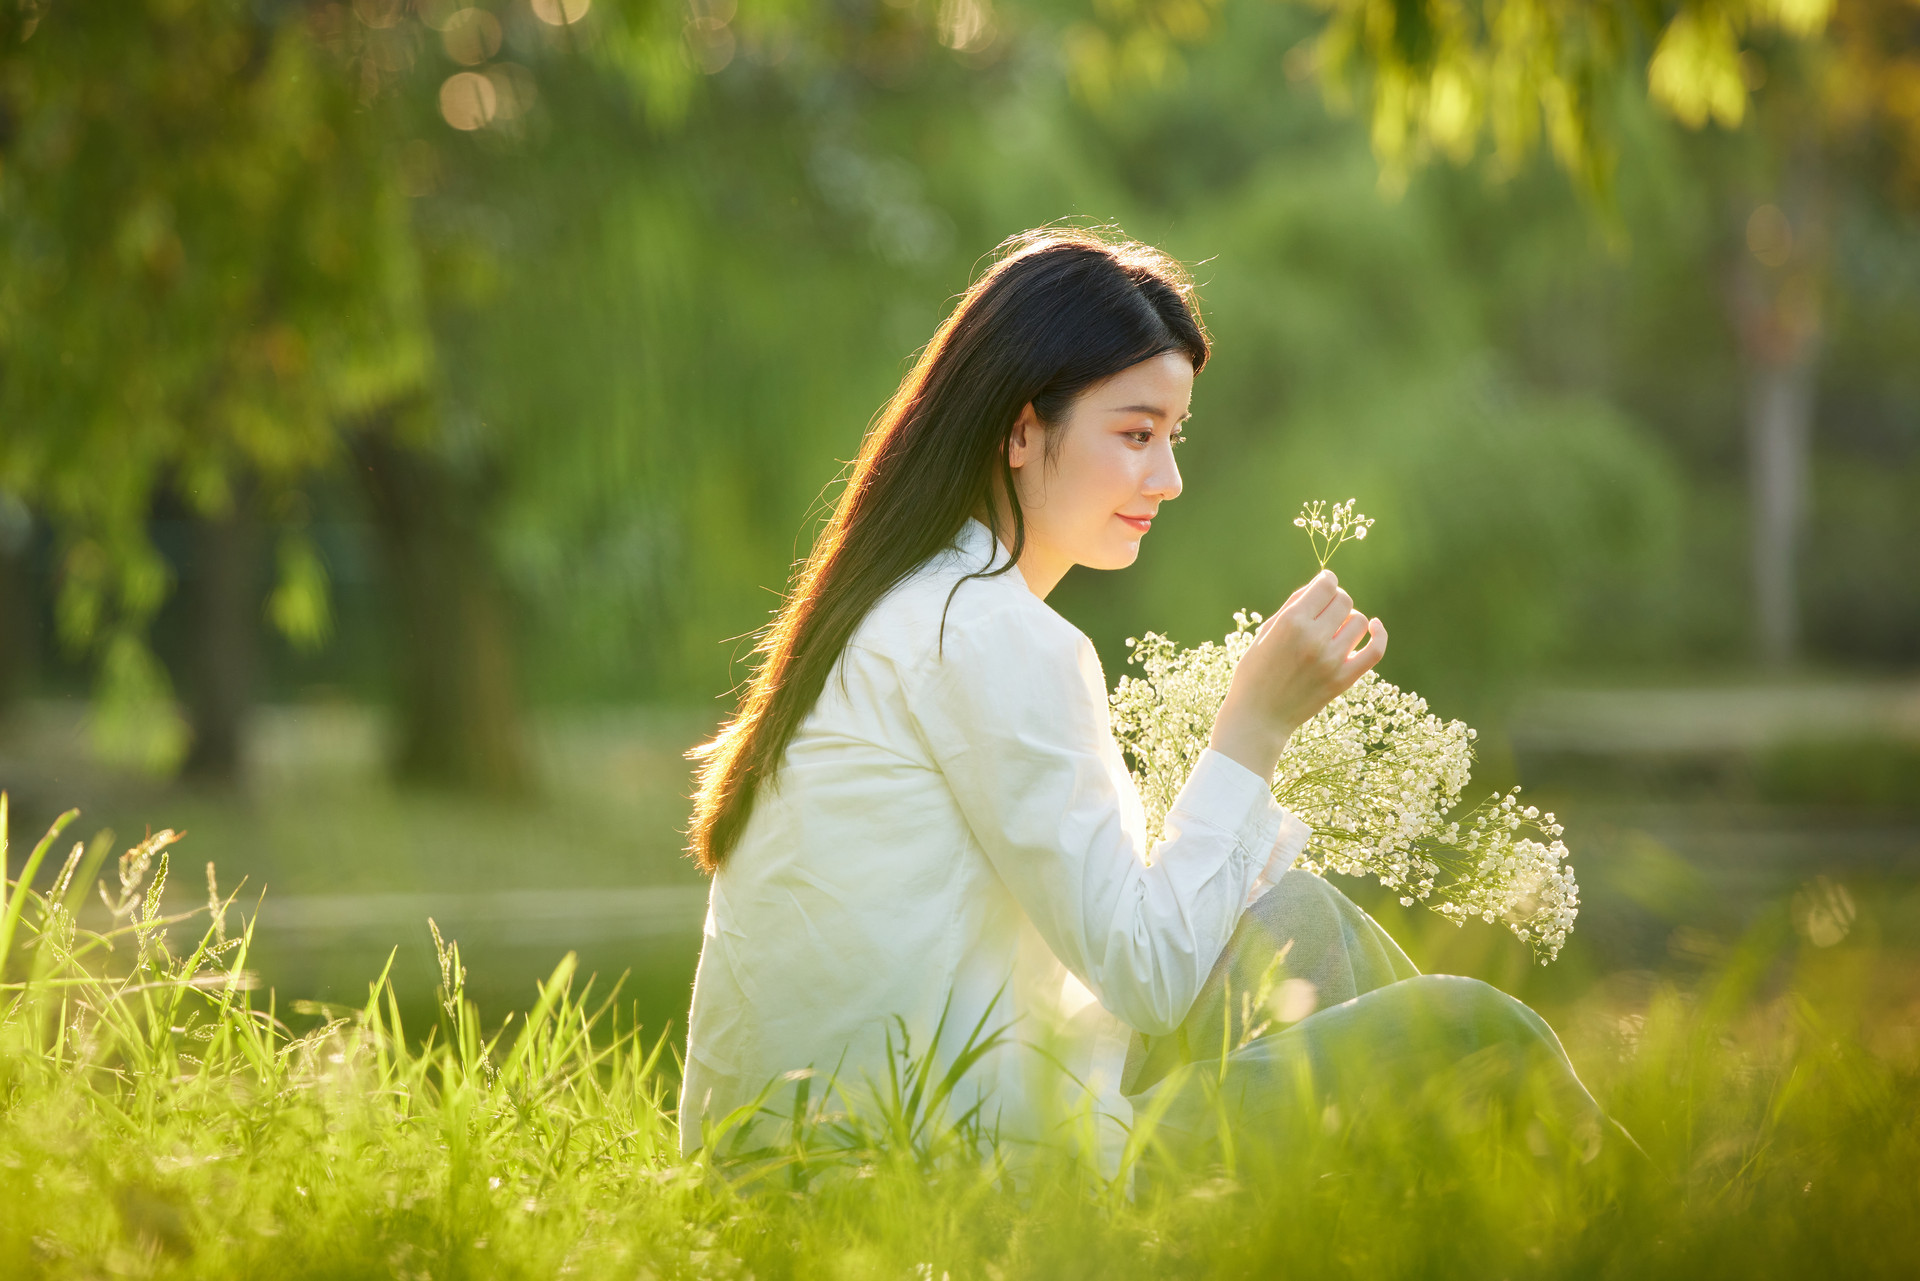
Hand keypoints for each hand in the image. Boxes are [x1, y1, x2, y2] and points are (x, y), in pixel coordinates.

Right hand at [1206, 570, 1386, 780]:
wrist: (1258, 717)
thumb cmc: (1255, 671)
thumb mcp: (1265, 632)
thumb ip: (1292, 605)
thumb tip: (1321, 584)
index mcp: (1291, 623)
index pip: (1326, 585)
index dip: (1326, 581)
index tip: (1322, 586)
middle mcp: (1314, 639)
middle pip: (1344, 601)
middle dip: (1335, 601)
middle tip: (1322, 613)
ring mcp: (1332, 661)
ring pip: (1360, 621)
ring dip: (1348, 620)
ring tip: (1333, 630)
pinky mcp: (1344, 679)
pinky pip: (1376, 650)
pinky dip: (1379, 634)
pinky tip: (1374, 626)